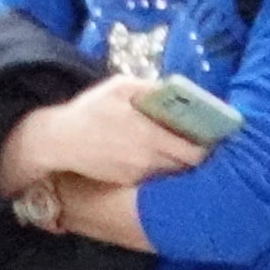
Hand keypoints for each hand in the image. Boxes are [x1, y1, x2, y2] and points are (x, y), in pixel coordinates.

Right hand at [10, 83, 205, 195]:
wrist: (59, 142)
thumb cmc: (90, 110)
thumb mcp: (119, 87)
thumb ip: (150, 88)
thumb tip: (175, 91)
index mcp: (151, 136)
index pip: (195, 152)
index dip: (207, 146)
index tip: (210, 136)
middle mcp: (149, 160)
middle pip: (187, 165)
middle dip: (194, 155)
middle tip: (196, 142)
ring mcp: (138, 174)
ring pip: (171, 172)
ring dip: (177, 162)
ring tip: (175, 148)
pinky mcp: (128, 181)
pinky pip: (153, 176)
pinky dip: (158, 168)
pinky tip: (150, 155)